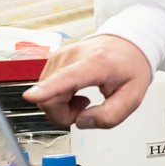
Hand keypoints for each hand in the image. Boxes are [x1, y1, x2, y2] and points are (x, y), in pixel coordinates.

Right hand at [22, 34, 152, 128]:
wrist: (127, 43)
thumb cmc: (130, 66)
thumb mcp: (133, 97)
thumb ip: (110, 116)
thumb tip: (81, 122)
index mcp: (96, 63)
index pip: (68, 77)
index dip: (47, 89)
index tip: (31, 96)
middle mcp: (73, 56)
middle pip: (50, 97)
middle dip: (63, 115)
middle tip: (84, 110)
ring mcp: (61, 56)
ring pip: (44, 95)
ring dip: (61, 106)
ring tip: (83, 99)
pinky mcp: (54, 59)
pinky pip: (46, 88)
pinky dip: (58, 97)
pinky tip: (75, 92)